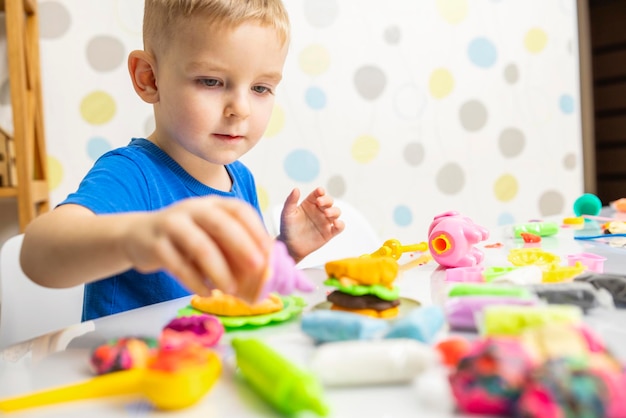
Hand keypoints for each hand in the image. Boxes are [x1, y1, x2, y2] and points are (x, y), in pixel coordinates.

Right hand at [121, 196, 271, 301]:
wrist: (138, 236)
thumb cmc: (185, 239)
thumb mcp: (209, 235)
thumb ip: (233, 248)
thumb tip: (264, 271)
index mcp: (213, 204)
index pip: (238, 209)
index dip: (256, 228)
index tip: (269, 250)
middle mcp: (194, 209)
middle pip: (220, 224)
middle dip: (241, 245)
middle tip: (257, 267)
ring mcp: (172, 224)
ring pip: (199, 245)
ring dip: (218, 269)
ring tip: (230, 289)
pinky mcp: (155, 244)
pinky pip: (177, 264)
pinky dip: (194, 281)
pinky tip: (206, 293)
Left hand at [277, 187, 344, 262]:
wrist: (290, 247)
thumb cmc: (287, 228)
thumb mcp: (287, 213)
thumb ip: (291, 201)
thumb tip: (296, 189)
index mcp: (310, 204)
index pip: (318, 194)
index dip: (320, 191)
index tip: (319, 191)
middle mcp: (319, 211)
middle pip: (329, 201)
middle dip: (327, 200)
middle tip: (320, 202)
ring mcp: (325, 221)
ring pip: (336, 212)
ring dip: (334, 211)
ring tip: (326, 213)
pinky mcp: (329, 233)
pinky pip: (339, 227)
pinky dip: (340, 224)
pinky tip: (336, 223)